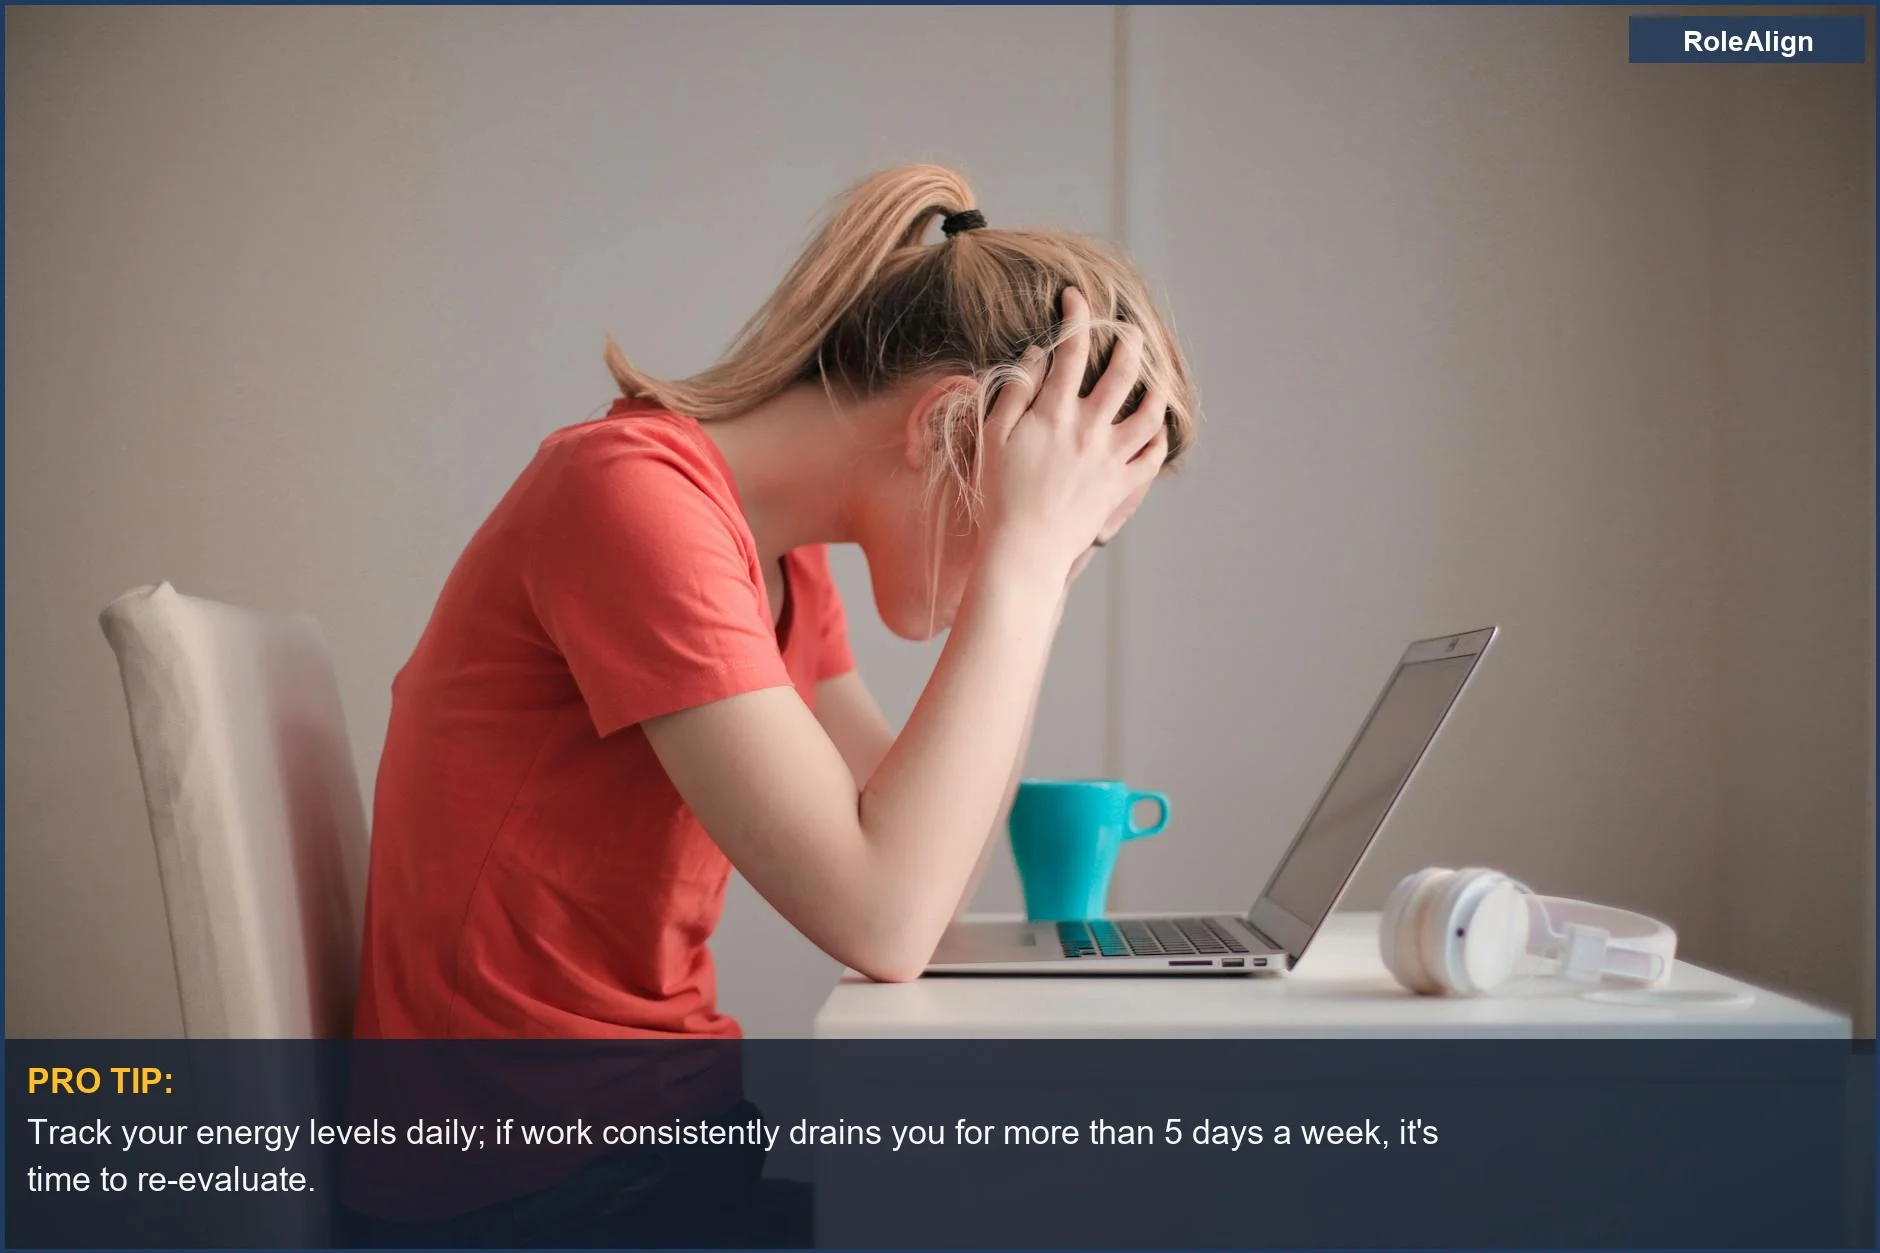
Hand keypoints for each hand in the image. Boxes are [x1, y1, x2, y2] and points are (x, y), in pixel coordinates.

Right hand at [978, 287, 1169, 580]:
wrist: (1024, 549)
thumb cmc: (999, 494)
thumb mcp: (993, 437)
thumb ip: (1016, 392)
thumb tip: (1039, 356)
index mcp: (1055, 413)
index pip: (1071, 350)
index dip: (1077, 315)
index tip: (1076, 297)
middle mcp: (1090, 429)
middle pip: (1123, 373)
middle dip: (1129, 342)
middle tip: (1128, 330)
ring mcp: (1111, 458)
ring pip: (1150, 412)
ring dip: (1156, 387)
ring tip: (1154, 375)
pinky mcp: (1121, 486)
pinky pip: (1152, 457)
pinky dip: (1159, 437)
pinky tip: (1156, 427)